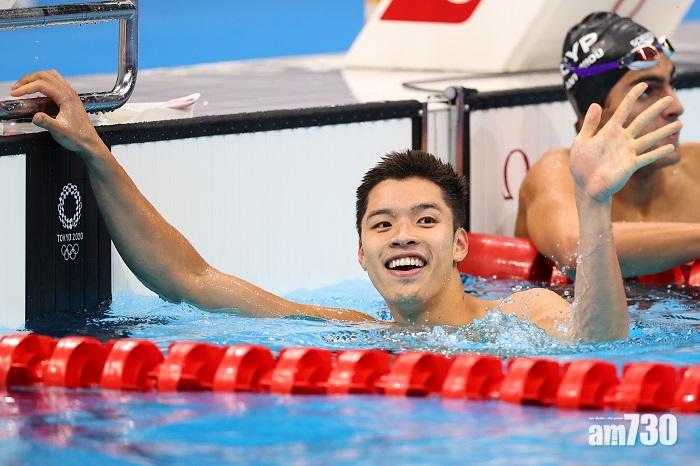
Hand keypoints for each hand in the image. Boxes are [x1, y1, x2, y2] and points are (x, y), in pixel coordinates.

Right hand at [10, 70, 102, 156]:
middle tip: (16, 88)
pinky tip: (37, 89)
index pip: (42, 85)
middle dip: (28, 79)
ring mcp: (71, 94)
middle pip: (45, 76)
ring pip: (51, 76)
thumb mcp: (60, 131)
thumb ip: (47, 123)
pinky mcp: (70, 98)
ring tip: (24, 86)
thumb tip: (35, 116)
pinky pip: (56, 82)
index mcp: (67, 98)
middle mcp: (70, 93)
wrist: (90, 143)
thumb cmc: (78, 138)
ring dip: (36, 78)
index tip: (14, 93)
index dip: (26, 88)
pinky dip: (43, 81)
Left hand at [569, 83, 681, 200]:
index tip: (642, 84)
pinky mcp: (630, 165)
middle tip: (669, 99)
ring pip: (649, 139)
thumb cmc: (582, 165)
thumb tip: (595, 103)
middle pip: (641, 121)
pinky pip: (647, 158)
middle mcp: (622, 140)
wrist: (585, 186)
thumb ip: (590, 124)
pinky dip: (658, 153)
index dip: (632, 97)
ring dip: (664, 131)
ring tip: (680, 123)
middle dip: (655, 109)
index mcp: (609, 132)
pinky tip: (670, 147)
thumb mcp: (582, 142)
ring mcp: (628, 152)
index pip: (623, 110)